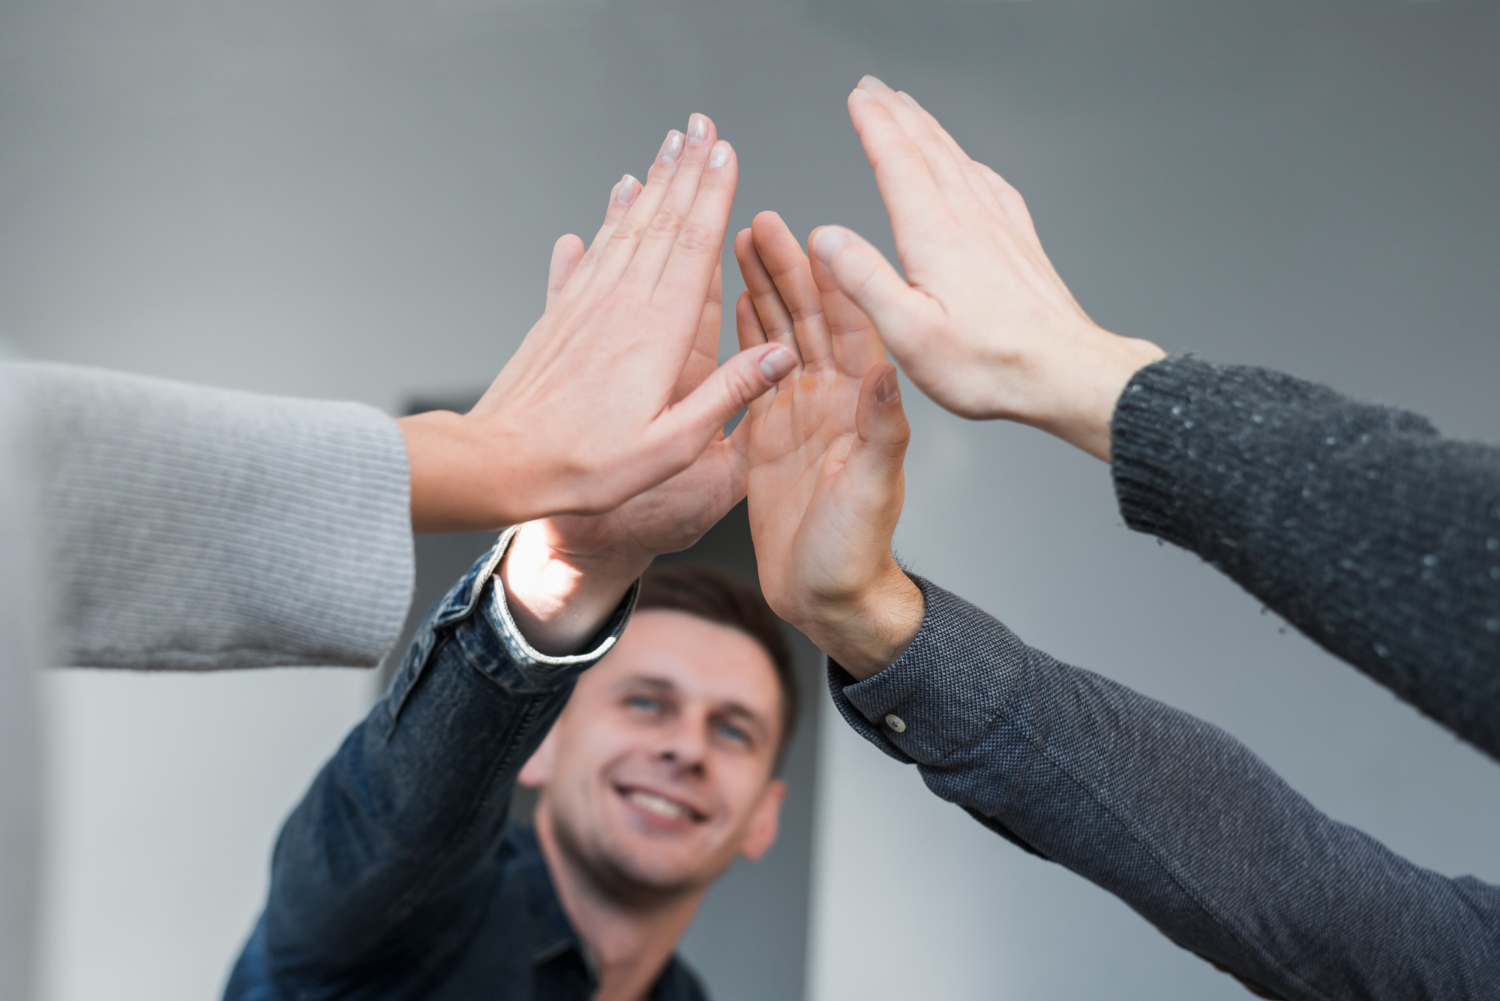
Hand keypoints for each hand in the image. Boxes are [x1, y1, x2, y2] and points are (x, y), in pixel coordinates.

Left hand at [399, 113, 796, 531]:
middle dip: (686, 170)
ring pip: (628, 228)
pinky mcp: (560, 315)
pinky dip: (608, 219)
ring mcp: (587, 305)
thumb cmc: (587, 466)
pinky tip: (615, 198)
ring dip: (652, 183)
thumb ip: (729, 394)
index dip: (714, 194)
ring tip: (667, 145)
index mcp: (657, 334)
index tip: (727, 151)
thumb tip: (783, 354)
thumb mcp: (673, 446)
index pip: (694, 246)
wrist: (501, 463)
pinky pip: (590, 253)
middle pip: (663, 222)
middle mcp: (621, 306)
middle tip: (701, 126)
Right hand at [737, 211, 922, 678]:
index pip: (848, 325)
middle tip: (759, 222)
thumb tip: (883, 369)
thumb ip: (878, 428)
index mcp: (861, 405)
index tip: (807, 233)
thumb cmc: (856, 551)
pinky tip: (730, 302)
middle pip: (808, 318)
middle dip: (784, 269)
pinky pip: (753, 374)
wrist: (827, 599)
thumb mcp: (873, 488)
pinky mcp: (766, 435)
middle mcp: (831, 401)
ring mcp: (798, 414)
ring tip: (739, 243)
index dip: (828, 277)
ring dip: (762, 290)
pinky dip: (742, 335)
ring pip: (778, 337)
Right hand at [809, 77, 1164, 460]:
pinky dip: (971, 163)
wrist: (1064, 374)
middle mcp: (970, 220)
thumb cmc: (989, 364)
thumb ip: (863, 278)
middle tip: (876, 88)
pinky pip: (993, 186)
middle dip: (898, 114)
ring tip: (913, 111)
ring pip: (960, 161)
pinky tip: (971, 166)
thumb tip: (825, 237)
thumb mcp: (907, 331)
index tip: (858, 97)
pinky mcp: (1021, 245)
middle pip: (929, 149)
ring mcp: (1000, 228)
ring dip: (931, 131)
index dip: (874, 124)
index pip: (897, 162)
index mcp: (936, 235)